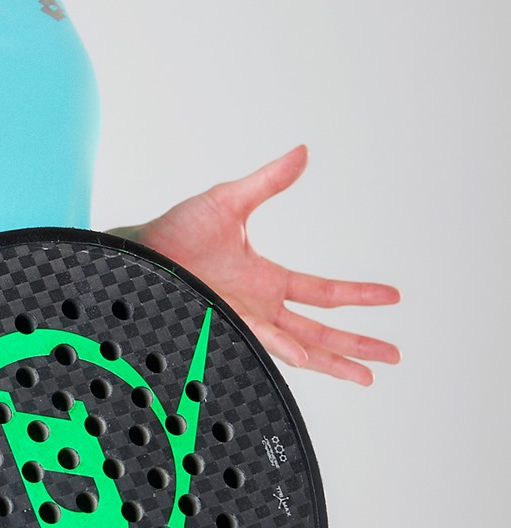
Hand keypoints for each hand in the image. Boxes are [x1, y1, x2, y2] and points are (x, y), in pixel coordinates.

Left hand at [129, 143, 401, 385]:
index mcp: (267, 280)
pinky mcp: (219, 326)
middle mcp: (260, 306)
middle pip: (321, 330)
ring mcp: (241, 321)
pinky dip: (282, 347)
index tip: (393, 297)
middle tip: (393, 355)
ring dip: (332, 360)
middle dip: (358, 343)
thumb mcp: (230, 200)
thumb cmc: (174, 232)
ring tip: (366, 375)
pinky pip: (258, 339)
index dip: (359, 294)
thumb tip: (302, 152)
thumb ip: (269, 181)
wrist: (134, 254)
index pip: (323, 292)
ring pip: (298, 347)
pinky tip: (304, 356)